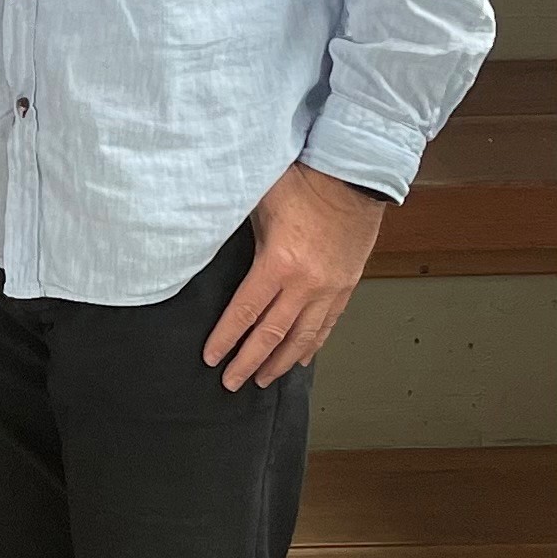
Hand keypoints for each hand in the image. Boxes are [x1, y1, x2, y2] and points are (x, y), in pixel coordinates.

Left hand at [203, 161, 384, 390]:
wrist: (355, 174)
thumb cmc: (304, 181)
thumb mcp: (259, 203)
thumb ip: (235, 231)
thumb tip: (203, 240)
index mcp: (279, 263)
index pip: (246, 312)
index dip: (227, 339)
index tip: (212, 358)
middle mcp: (307, 284)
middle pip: (273, 334)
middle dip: (250, 361)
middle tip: (232, 383)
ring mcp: (330, 287)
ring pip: (303, 337)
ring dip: (281, 362)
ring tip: (264, 379)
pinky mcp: (347, 284)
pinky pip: (327, 324)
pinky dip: (312, 344)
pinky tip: (302, 358)